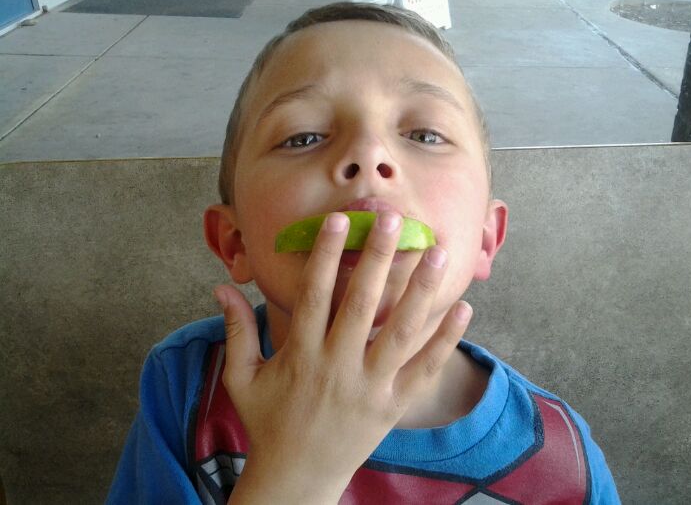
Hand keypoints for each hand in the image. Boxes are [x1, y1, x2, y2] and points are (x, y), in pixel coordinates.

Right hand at [214, 212, 472, 503]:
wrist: (296, 478)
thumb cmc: (267, 423)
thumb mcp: (241, 379)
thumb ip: (235, 331)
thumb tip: (219, 287)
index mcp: (301, 355)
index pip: (315, 295)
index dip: (326, 255)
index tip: (339, 221)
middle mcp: (337, 366)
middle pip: (362, 303)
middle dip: (379, 258)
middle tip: (394, 219)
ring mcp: (370, 387)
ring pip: (400, 332)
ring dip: (420, 290)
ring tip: (439, 253)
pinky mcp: (393, 405)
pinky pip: (424, 369)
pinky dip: (445, 340)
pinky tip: (464, 309)